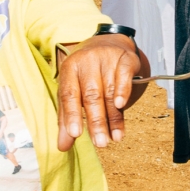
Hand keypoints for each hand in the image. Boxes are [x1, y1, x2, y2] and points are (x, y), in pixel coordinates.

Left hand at [56, 34, 149, 151]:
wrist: (109, 43)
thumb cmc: (87, 74)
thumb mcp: (73, 90)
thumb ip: (67, 118)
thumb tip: (63, 147)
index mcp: (69, 69)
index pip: (69, 94)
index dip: (72, 115)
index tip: (76, 134)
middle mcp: (87, 61)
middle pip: (91, 95)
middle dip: (96, 121)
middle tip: (101, 144)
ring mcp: (107, 58)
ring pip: (109, 91)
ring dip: (113, 117)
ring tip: (115, 137)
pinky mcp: (125, 58)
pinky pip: (124, 76)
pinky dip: (123, 90)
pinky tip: (122, 105)